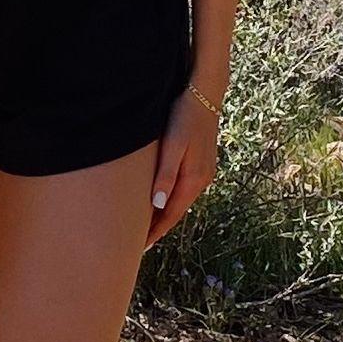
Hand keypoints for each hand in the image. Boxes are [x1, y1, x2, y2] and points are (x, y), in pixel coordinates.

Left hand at [145, 86, 221, 240]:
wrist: (205, 94)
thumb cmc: (184, 116)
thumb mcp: (173, 145)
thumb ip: (166, 175)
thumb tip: (157, 205)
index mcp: (193, 179)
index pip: (171, 215)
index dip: (155, 231)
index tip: (139, 247)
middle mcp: (201, 180)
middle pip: (176, 211)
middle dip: (158, 227)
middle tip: (138, 243)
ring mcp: (203, 172)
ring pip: (180, 200)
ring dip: (164, 214)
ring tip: (146, 226)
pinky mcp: (201, 163)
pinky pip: (183, 189)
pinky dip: (171, 199)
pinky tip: (161, 200)